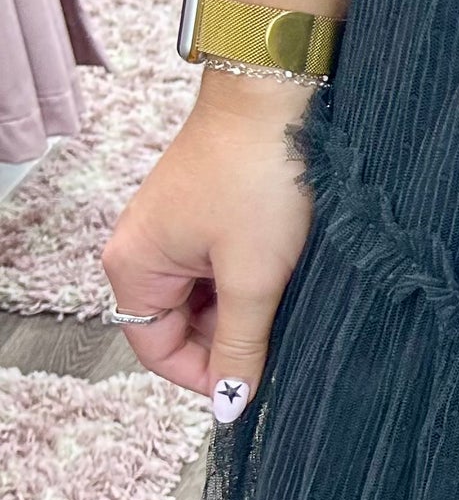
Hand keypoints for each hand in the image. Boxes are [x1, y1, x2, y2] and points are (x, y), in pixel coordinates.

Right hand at [102, 72, 315, 423]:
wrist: (275, 96)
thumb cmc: (257, 177)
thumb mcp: (254, 277)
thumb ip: (239, 345)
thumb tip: (228, 403)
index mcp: (133, 266)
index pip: (156, 350)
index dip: (204, 374)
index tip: (253, 384)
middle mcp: (143, 248)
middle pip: (180, 326)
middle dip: (228, 339)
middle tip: (280, 335)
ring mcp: (174, 229)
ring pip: (206, 298)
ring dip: (244, 307)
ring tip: (284, 293)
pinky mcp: (204, 213)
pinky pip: (221, 267)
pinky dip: (250, 278)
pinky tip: (282, 270)